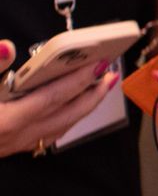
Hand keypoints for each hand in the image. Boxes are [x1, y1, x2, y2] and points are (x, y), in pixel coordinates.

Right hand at [0, 39, 121, 157]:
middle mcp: (18, 135)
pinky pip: (50, 135)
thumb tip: (7, 46)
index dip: (79, 79)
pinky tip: (69, 112)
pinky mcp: (11, 148)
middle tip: (110, 74)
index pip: (55, 96)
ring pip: (62, 126)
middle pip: (68, 114)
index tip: (99, 63)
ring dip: (83, 107)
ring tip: (98, 89)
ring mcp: (16, 144)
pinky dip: (65, 120)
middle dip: (93, 93)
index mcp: (9, 119)